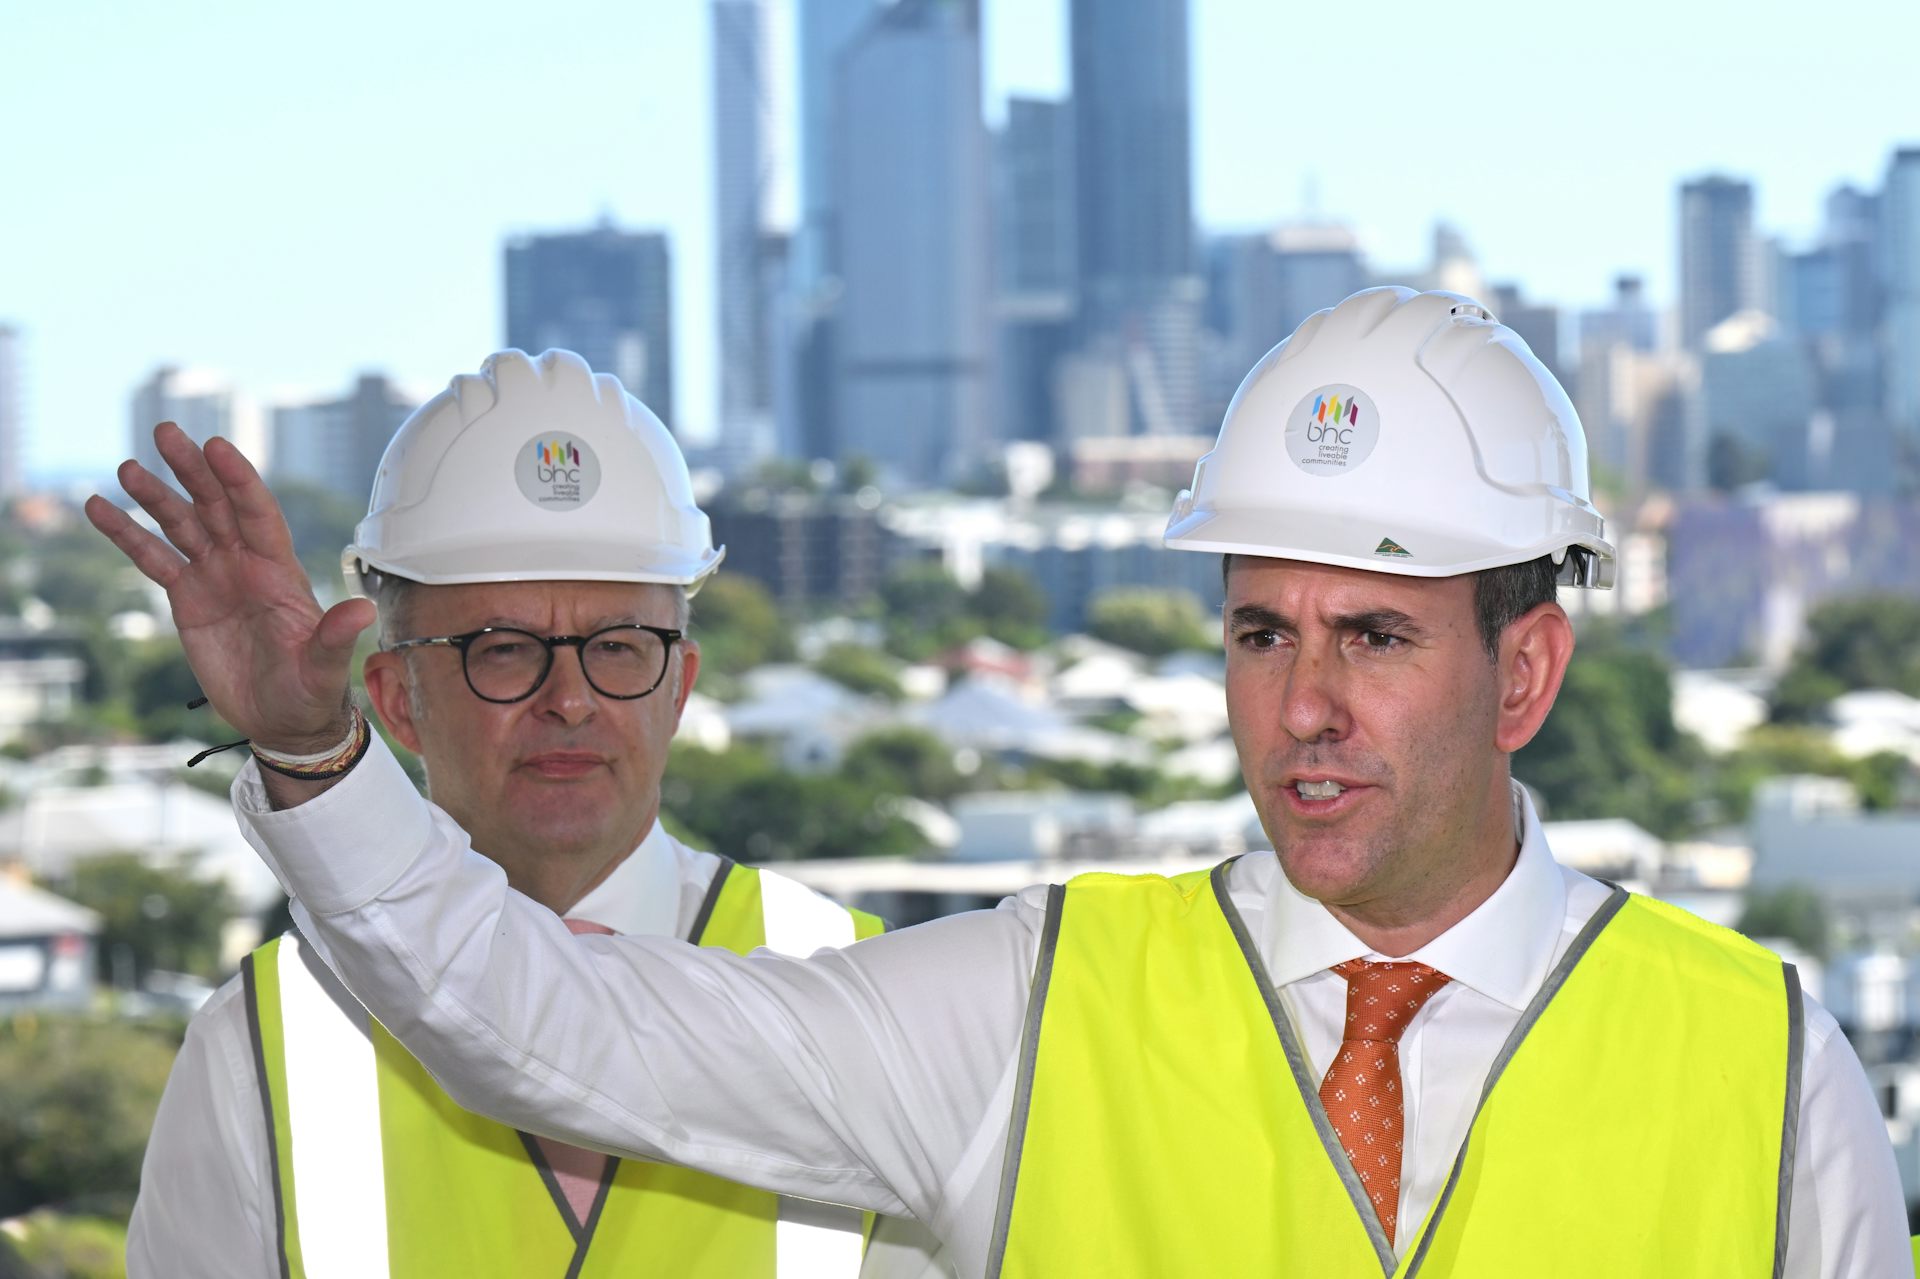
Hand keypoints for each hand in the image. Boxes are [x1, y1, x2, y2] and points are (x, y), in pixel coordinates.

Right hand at [85, 423, 375, 753]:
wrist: (283, 719)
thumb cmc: (311, 692)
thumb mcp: (324, 669)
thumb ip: (334, 638)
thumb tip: (361, 611)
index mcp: (280, 572)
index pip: (258, 514)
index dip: (238, 480)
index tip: (216, 447)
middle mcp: (246, 565)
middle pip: (217, 505)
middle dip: (193, 470)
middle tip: (167, 432)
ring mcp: (216, 577)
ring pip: (183, 524)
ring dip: (156, 496)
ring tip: (129, 467)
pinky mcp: (188, 597)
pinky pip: (153, 558)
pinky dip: (128, 534)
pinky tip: (100, 508)